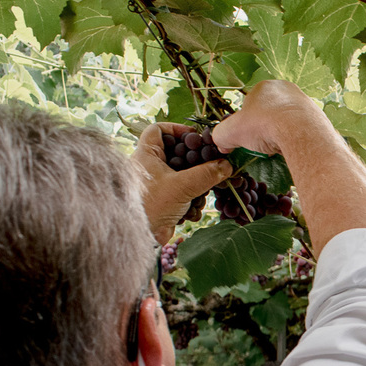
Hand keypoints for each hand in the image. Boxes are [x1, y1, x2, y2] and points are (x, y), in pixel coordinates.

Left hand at [132, 122, 233, 243]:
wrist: (139, 236)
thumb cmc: (151, 205)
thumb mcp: (183, 186)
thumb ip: (207, 174)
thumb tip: (226, 165)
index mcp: (147, 154)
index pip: (158, 129)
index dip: (177, 129)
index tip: (196, 137)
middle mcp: (149, 167)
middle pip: (176, 153)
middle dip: (195, 163)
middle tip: (210, 165)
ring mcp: (156, 184)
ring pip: (182, 175)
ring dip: (195, 186)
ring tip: (201, 194)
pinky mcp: (163, 200)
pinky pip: (181, 194)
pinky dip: (190, 201)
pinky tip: (192, 211)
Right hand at [211, 80, 336, 157]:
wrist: (300, 131)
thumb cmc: (263, 125)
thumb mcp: (230, 132)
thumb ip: (221, 135)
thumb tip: (221, 143)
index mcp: (264, 87)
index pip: (250, 105)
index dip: (245, 124)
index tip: (246, 139)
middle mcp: (285, 89)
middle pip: (270, 112)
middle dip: (265, 128)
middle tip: (263, 144)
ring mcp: (304, 102)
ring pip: (287, 120)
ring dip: (281, 134)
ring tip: (278, 148)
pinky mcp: (317, 116)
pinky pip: (302, 129)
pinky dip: (296, 138)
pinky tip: (292, 148)